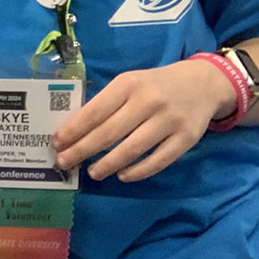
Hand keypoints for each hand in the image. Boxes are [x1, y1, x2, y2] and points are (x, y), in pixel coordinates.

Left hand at [53, 60, 234, 182]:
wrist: (202, 83)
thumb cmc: (154, 85)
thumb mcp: (129, 83)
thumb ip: (106, 103)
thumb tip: (74, 131)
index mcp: (128, 84)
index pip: (95, 110)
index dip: (74, 129)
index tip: (56, 143)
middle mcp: (148, 101)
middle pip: (109, 132)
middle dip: (82, 150)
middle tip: (64, 163)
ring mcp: (169, 121)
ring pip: (132, 149)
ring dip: (108, 164)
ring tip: (93, 172)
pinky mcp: (187, 138)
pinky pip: (159, 160)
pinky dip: (138, 171)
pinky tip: (122, 175)